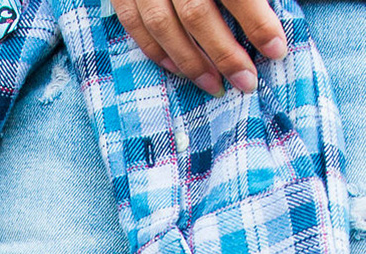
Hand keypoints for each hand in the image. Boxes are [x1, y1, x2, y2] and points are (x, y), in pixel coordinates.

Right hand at [111, 0, 287, 95]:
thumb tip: (272, 10)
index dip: (258, 23)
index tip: (276, 49)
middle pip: (198, 14)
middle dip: (225, 53)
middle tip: (247, 81)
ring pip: (165, 26)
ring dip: (191, 62)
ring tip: (215, 84)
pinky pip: (135, 24)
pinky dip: (156, 50)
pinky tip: (178, 68)